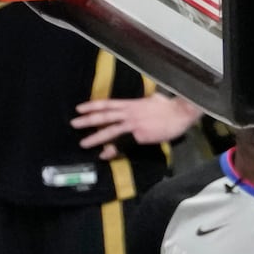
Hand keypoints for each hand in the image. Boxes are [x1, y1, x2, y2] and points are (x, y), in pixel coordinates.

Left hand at [73, 94, 200, 159]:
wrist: (180, 113)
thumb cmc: (169, 107)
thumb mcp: (153, 100)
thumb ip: (145, 102)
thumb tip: (149, 99)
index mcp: (131, 104)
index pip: (108, 104)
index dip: (92, 106)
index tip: (79, 108)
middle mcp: (129, 113)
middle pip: (104, 116)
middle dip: (87, 120)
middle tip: (73, 123)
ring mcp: (133, 124)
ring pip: (110, 130)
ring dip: (95, 137)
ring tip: (83, 143)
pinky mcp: (139, 135)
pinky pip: (123, 144)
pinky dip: (112, 150)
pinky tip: (104, 155)